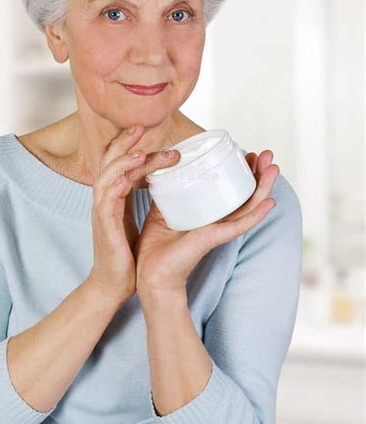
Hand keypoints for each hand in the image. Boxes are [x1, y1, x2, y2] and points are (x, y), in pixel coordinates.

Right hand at [87, 124, 180, 305]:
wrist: (112, 283)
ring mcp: (101, 213)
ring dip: (122, 163)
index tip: (143, 130)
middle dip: (123, 143)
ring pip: (106, 178)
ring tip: (139, 152)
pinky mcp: (103, 227)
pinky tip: (125, 179)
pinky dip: (114, 188)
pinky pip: (105, 203)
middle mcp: (104, 200)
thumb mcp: (133, 220)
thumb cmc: (125, 254)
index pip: (117, 162)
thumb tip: (163, 185)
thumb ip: (141, 201)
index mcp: (113, 197)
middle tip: (141, 127)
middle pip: (109, 162)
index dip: (127, 144)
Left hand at [134, 149, 279, 298]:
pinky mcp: (214, 238)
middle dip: (259, 173)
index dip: (242, 171)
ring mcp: (218, 229)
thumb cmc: (156, 244)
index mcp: (208, 213)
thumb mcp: (161, 209)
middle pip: (246, 194)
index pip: (231, 189)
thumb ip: (166, 191)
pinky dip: (256, 214)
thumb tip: (164, 168)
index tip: (249, 153)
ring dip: (264, 186)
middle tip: (268, 155)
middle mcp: (218, 221)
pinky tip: (270, 202)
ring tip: (274, 167)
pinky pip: (240, 225)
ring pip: (249, 206)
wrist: (149, 270)